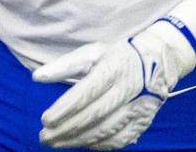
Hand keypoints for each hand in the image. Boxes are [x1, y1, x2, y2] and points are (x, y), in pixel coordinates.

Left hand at [33, 21, 195, 148]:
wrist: (158, 63)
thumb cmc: (116, 56)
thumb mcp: (91, 52)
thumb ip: (64, 65)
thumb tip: (37, 77)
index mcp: (113, 68)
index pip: (86, 92)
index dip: (65, 108)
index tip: (45, 119)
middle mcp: (127, 90)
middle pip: (93, 115)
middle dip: (66, 129)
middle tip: (44, 136)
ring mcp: (137, 109)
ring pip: (104, 131)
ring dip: (77, 140)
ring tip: (55, 142)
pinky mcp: (142, 123)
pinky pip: (118, 140)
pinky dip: (97, 145)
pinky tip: (80, 144)